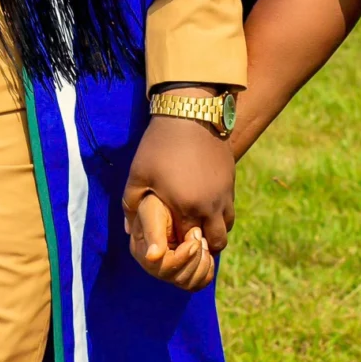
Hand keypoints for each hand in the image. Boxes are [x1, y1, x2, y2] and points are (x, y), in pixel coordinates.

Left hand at [121, 114, 235, 293]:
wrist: (190, 113)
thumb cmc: (159, 145)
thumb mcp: (138, 173)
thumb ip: (130, 204)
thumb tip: (128, 229)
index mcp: (187, 207)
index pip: (188, 245)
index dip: (180, 248)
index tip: (171, 244)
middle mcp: (211, 205)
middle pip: (215, 242)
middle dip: (203, 246)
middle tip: (188, 240)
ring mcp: (225, 193)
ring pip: (227, 226)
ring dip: (214, 229)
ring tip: (198, 223)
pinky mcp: (232, 180)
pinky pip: (230, 207)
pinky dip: (220, 213)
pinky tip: (204, 204)